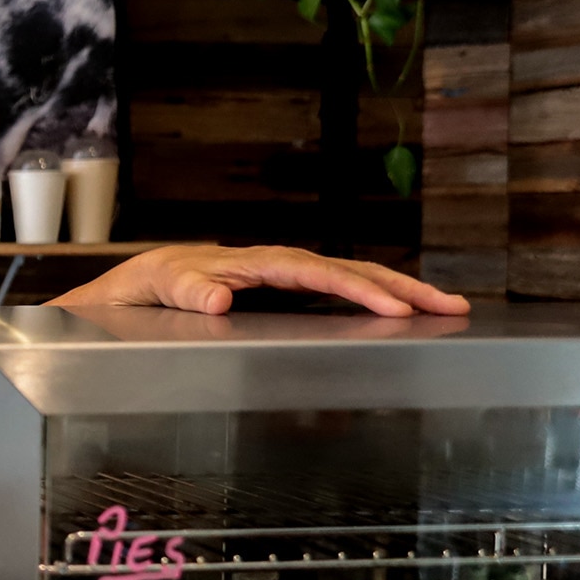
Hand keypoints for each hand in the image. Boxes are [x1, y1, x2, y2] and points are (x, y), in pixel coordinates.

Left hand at [51, 245, 469, 317]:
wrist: (127, 287)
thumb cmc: (142, 286)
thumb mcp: (155, 288)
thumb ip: (186, 291)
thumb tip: (219, 300)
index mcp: (248, 262)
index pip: (315, 272)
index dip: (356, 290)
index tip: (397, 310)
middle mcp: (271, 265)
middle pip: (346, 270)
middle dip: (400, 286)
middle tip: (452, 305)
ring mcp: (278, 280)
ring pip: (347, 280)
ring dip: (396, 293)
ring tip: (446, 308)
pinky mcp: (278, 297)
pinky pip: (332, 296)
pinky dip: (368, 303)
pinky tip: (399, 317)